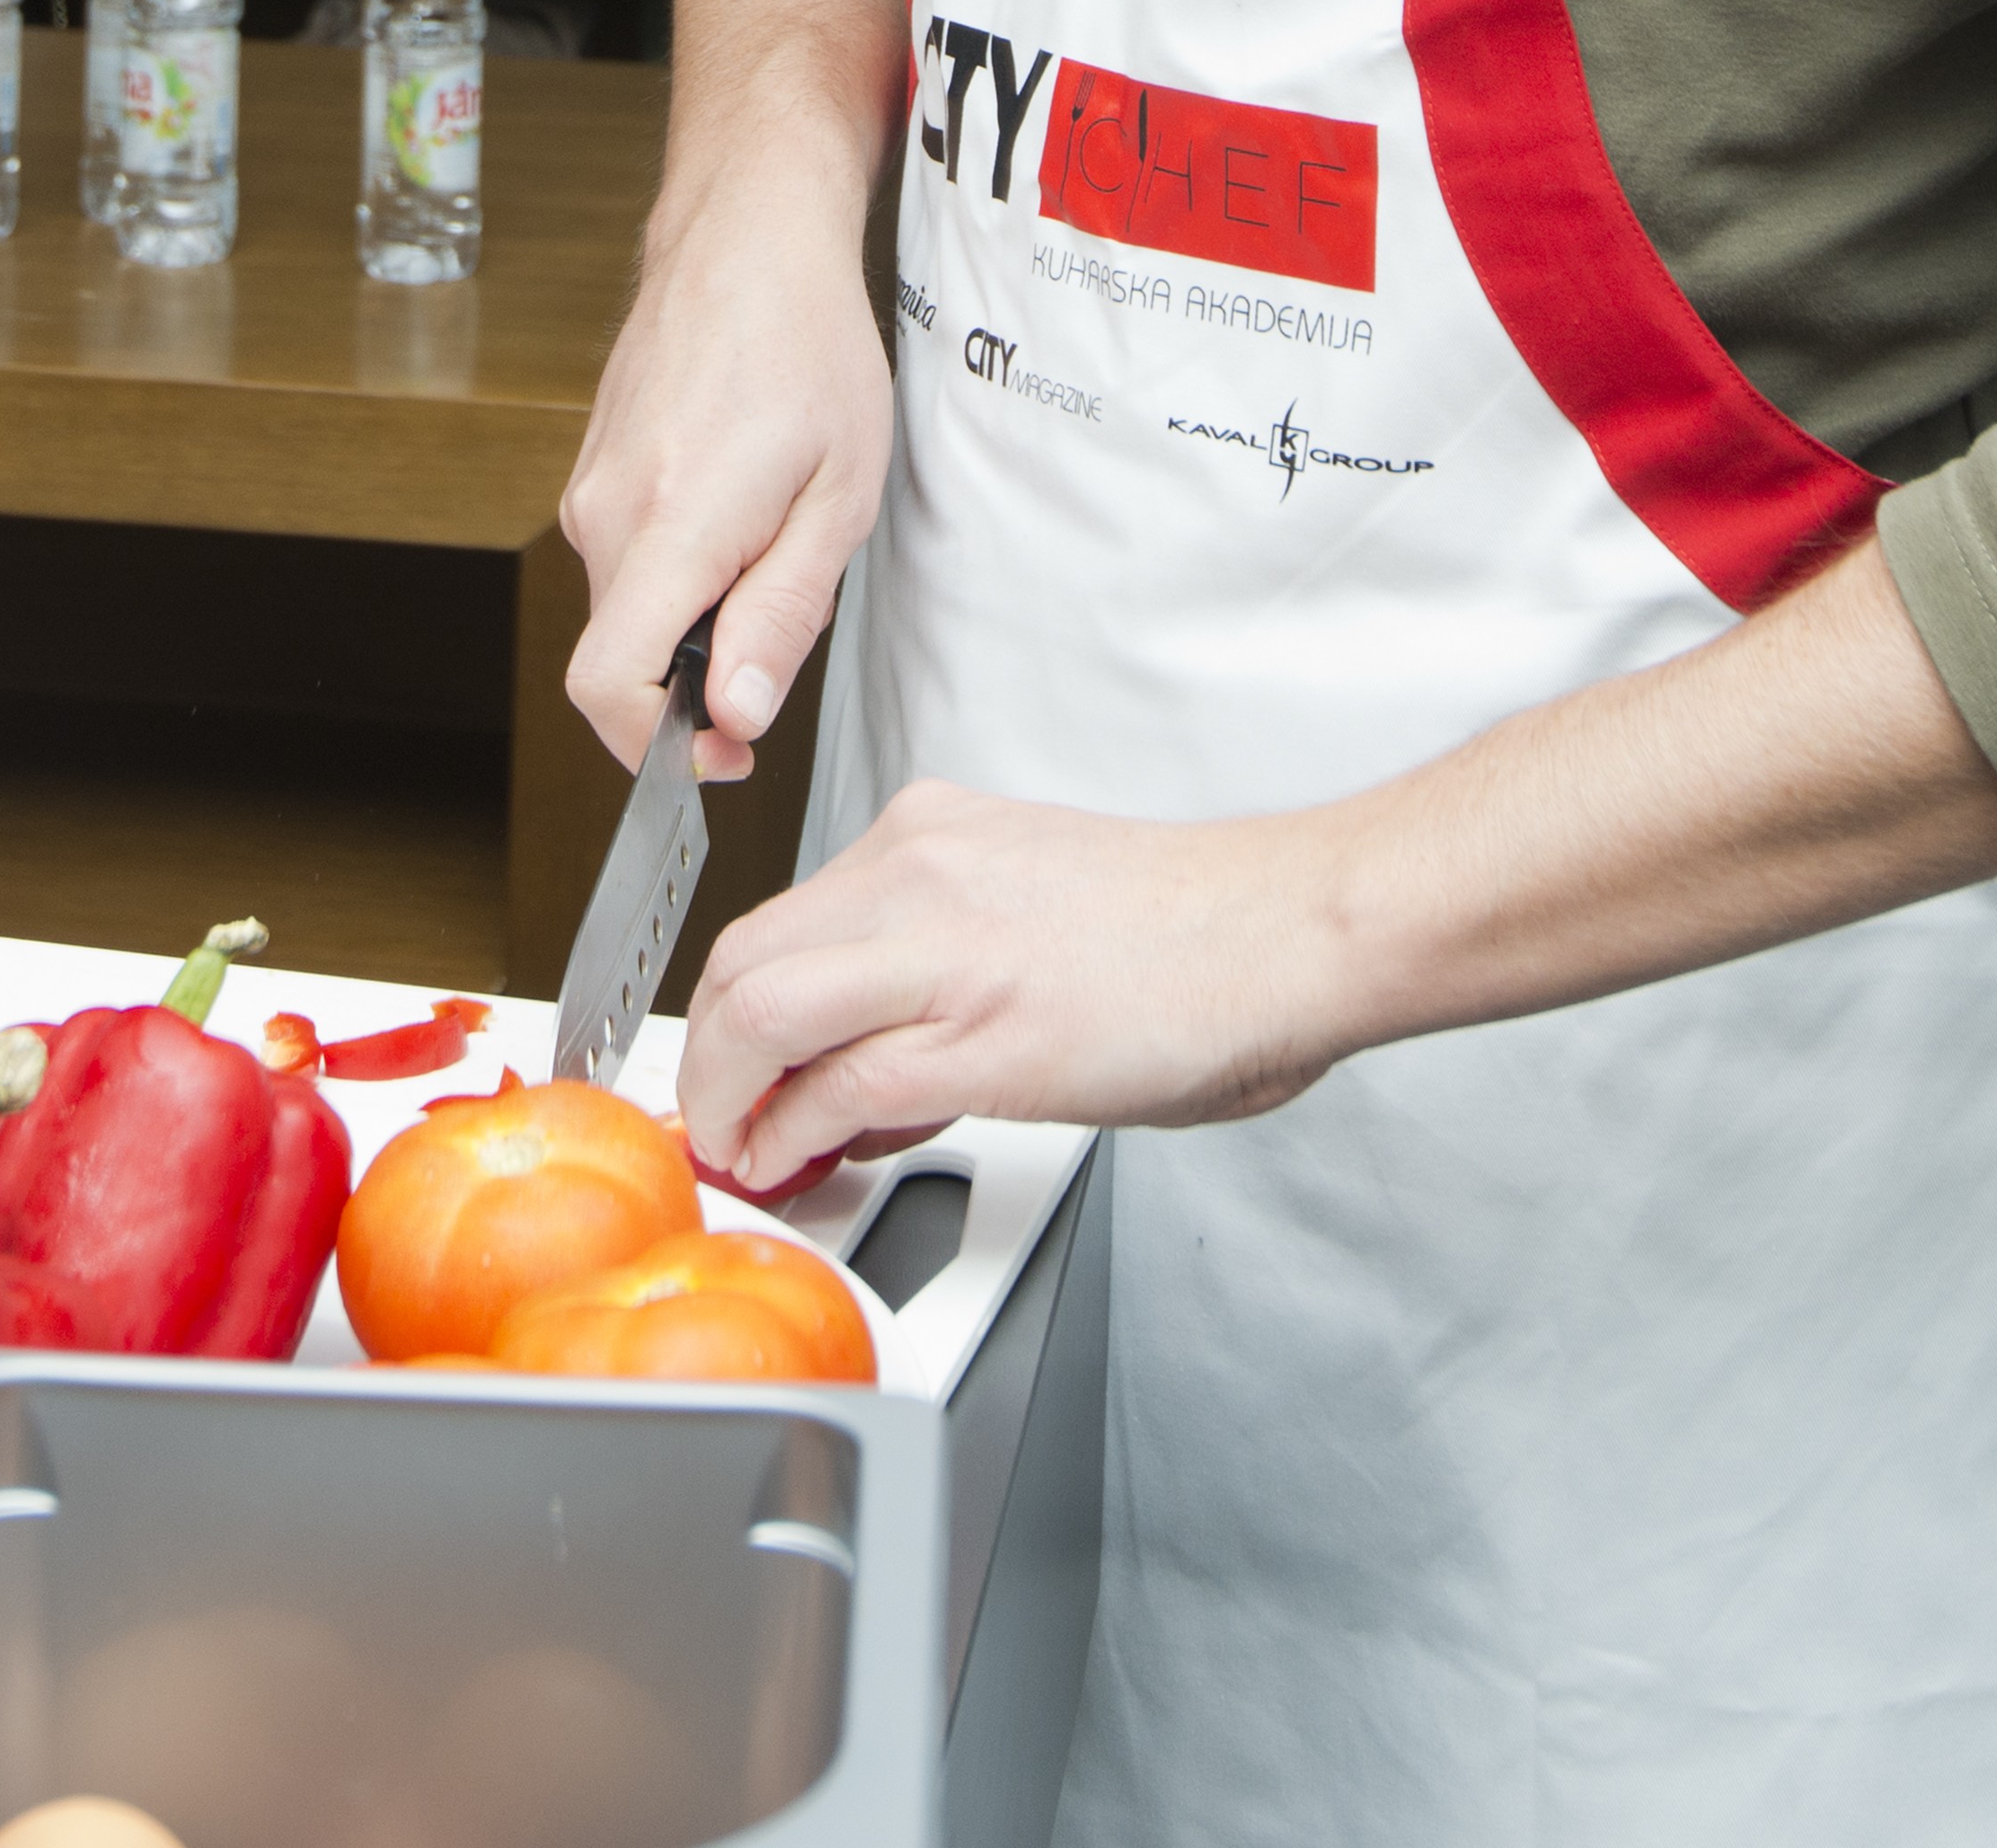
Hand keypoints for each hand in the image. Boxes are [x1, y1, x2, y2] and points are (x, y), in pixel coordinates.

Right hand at [558, 153, 893, 780]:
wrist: (745, 237)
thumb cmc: (808, 346)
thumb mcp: (839, 495)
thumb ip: (781, 614)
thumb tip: (734, 713)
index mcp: (674, 522)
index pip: (606, 684)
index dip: (659, 746)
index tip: (728, 747)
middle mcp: (609, 512)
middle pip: (625, 658)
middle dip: (704, 671)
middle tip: (788, 604)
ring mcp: (590, 492)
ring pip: (630, 611)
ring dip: (700, 613)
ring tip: (774, 533)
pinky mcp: (592, 477)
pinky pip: (630, 564)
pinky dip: (683, 571)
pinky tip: (743, 504)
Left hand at [669, 778, 1351, 1191]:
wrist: (1289, 929)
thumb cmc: (1192, 934)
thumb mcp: (1025, 916)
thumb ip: (932, 984)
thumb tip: (855, 1088)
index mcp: (929, 836)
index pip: (779, 923)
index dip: (733, 1015)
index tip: (733, 1071)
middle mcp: (917, 871)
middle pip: (740, 961)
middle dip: (706, 1059)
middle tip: (718, 1121)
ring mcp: (941, 948)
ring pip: (758, 1015)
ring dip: (726, 1100)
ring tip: (744, 1151)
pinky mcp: (977, 1035)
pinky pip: (836, 1085)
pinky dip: (792, 1134)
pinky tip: (796, 1161)